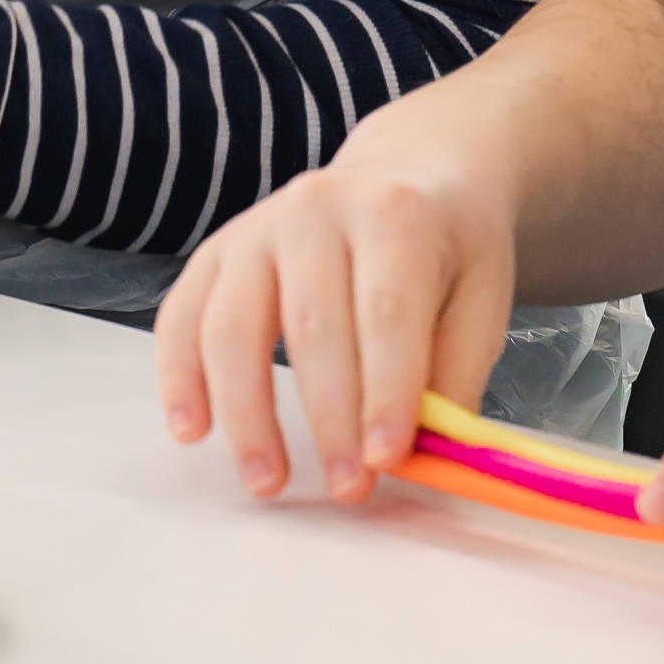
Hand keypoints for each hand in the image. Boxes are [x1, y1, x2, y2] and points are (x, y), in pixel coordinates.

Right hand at [155, 145, 522, 502]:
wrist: (407, 175)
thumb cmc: (446, 249)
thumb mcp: (483, 299)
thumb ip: (455, 376)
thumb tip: (425, 456)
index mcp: (395, 215)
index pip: (386, 312)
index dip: (384, 391)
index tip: (386, 459)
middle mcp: (318, 209)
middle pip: (311, 325)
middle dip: (326, 418)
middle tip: (345, 487)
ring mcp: (257, 227)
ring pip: (234, 325)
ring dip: (246, 413)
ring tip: (266, 480)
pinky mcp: (217, 250)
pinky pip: (182, 316)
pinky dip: (180, 378)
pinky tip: (192, 430)